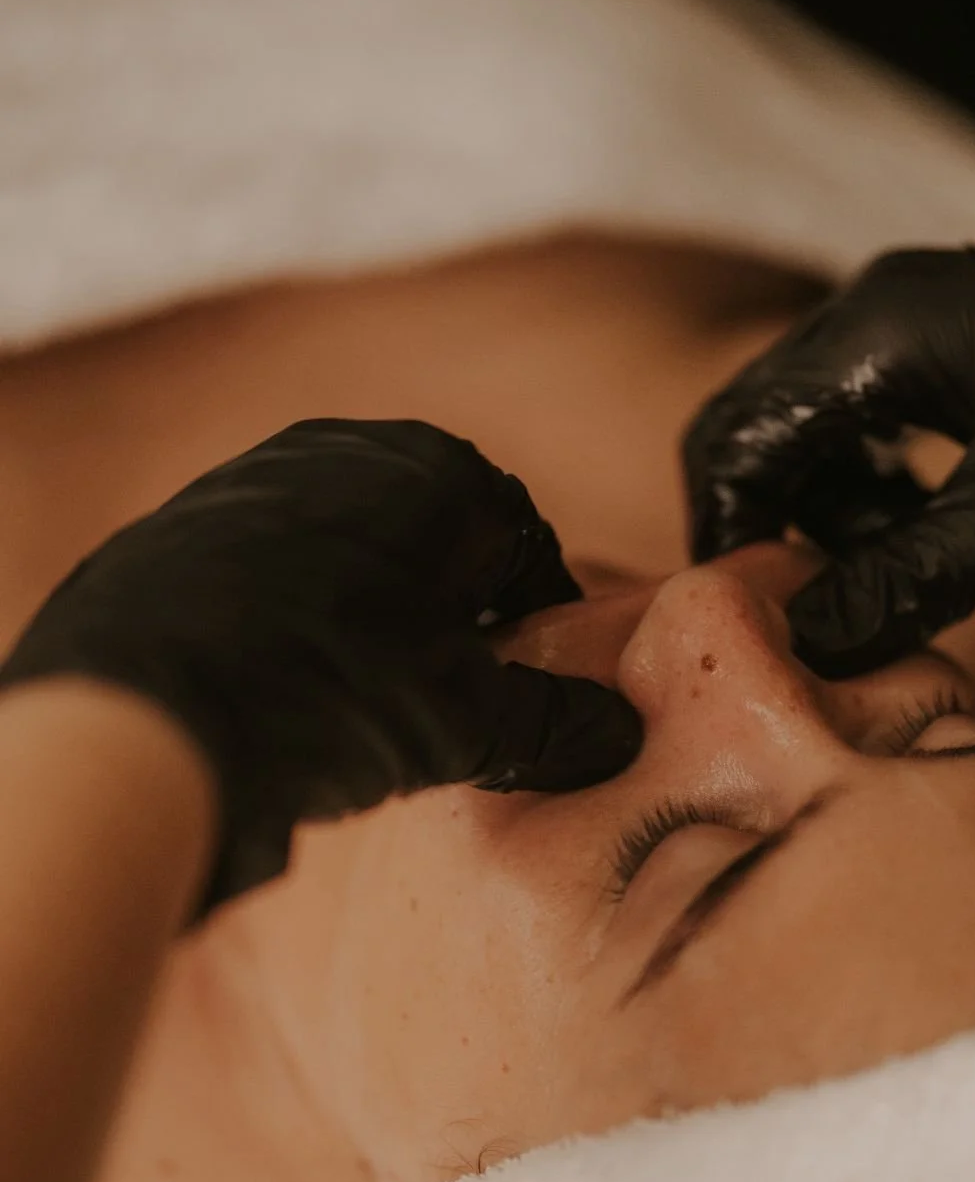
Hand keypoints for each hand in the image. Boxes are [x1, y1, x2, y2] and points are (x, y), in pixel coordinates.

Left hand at [0, 419, 640, 921]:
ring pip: (356, 552)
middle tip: (450, 705)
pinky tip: (291, 685)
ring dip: (376, 616)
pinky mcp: (193, 516)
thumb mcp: (470, 720)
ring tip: (367, 704)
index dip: (538, 630)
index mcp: (445, 475)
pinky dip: (302, 615)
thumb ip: (553, 721)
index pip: (526, 551)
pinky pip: (280, 565)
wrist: (151, 708)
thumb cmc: (337, 695)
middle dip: (452, 620)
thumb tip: (614, 732)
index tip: (532, 690)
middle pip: (438, 544)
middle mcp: (354, 449)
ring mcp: (264, 475)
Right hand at [683, 227, 974, 675]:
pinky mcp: (948, 342)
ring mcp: (910, 320)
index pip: (739, 434)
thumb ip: (914, 573)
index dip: (726, 531)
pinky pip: (868, 418)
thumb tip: (814, 639)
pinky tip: (928, 526)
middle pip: (760, 425)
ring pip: (812, 427)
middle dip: (773, 521)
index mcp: (876, 332)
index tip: (744, 613)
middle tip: (810, 605)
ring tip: (896, 569)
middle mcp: (875, 311)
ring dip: (831, 508)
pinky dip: (874, 483)